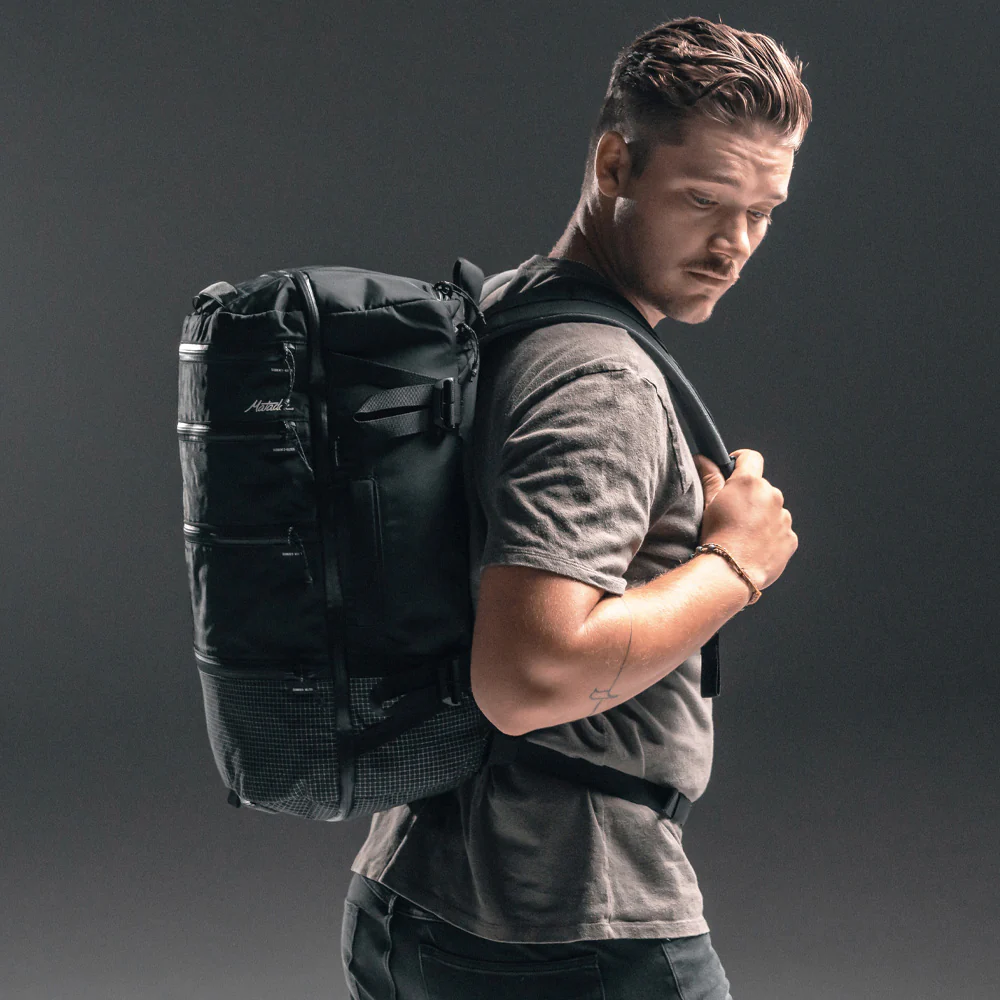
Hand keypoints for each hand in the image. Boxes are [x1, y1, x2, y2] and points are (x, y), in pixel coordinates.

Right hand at [692, 449, 798, 591]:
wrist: (731, 571)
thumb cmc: (716, 536)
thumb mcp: (708, 503)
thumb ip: (709, 477)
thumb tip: (703, 459)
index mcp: (750, 482)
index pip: (751, 457)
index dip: (740, 462)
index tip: (732, 472)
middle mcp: (772, 495)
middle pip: (761, 488)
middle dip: (749, 497)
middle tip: (732, 515)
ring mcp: (784, 517)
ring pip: (772, 510)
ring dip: (761, 517)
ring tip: (743, 536)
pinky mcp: (790, 538)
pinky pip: (781, 532)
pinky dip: (770, 537)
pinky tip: (754, 548)